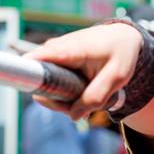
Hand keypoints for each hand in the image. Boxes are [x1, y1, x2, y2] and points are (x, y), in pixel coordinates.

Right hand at [26, 22, 142, 120]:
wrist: (123, 37)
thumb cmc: (121, 54)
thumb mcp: (116, 77)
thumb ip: (96, 97)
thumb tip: (73, 116)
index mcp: (70, 50)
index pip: (35, 61)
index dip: (30, 79)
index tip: (42, 96)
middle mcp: (56, 48)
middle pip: (40, 80)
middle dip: (55, 99)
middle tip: (79, 108)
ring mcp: (54, 52)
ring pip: (46, 82)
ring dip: (62, 96)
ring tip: (84, 99)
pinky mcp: (56, 58)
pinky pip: (52, 79)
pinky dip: (64, 89)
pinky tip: (81, 91)